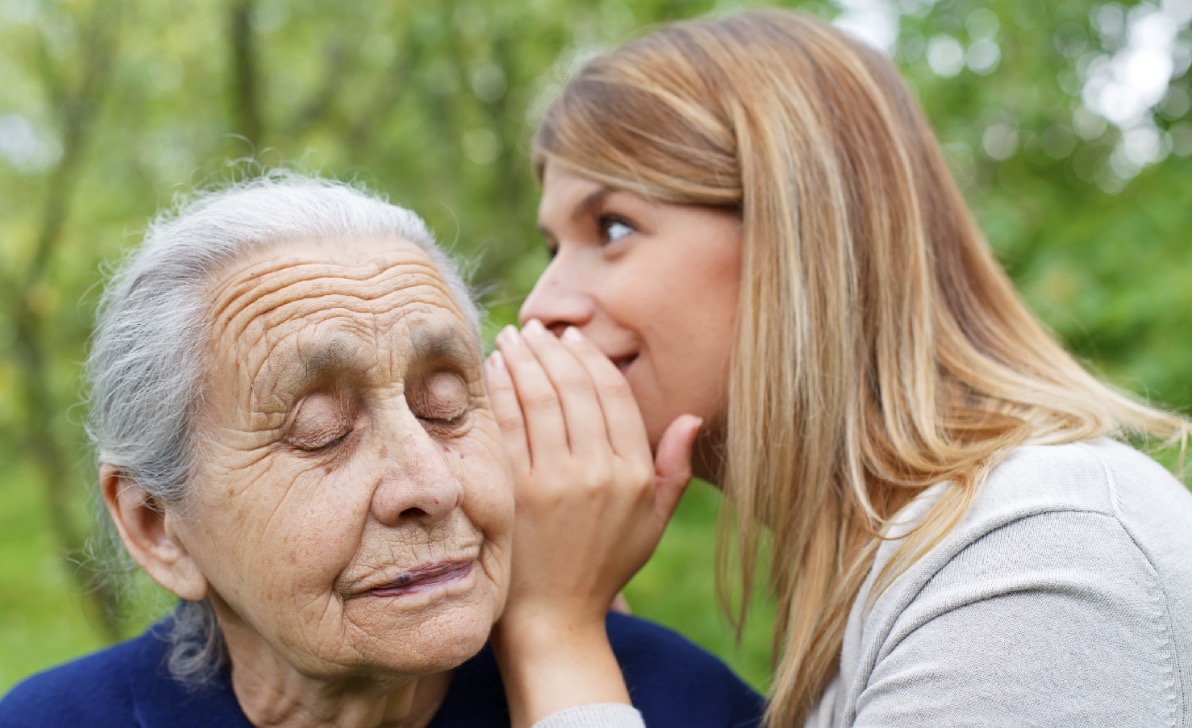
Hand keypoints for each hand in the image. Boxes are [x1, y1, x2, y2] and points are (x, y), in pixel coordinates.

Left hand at [484, 319, 700, 724]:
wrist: (553, 618)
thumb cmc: (602, 568)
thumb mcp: (650, 524)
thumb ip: (673, 469)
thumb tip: (692, 418)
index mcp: (633, 475)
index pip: (614, 396)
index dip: (592, 360)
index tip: (573, 340)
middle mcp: (598, 473)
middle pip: (575, 389)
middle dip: (552, 350)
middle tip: (534, 331)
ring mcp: (554, 482)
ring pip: (540, 399)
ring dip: (523, 360)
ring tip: (511, 339)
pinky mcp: (514, 491)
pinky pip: (507, 425)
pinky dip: (499, 390)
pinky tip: (492, 371)